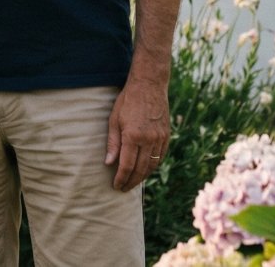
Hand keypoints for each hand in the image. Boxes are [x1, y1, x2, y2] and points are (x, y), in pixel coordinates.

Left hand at [104, 74, 169, 191]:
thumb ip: (113, 143)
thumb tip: (108, 163)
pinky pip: (160, 157)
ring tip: (133, 181)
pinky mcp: (166, 135)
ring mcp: (159, 138)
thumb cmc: (128, 101)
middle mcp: (148, 139)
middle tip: (124, 188)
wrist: (149, 85)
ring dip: (143, 176)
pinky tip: (146, 169)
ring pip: (152, 165)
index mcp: (133, 136)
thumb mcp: (114, 120)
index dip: (121, 179)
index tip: (116, 186)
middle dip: (131, 181)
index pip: (127, 166)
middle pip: (141, 169)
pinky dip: (153, 166)